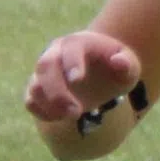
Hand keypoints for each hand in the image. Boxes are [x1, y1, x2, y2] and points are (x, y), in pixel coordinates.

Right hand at [26, 28, 140, 136]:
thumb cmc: (116, 67)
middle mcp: (55, 53)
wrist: (101, 73)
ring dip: (50, 105)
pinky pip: (30, 101)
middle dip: (58, 92)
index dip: (72, 63)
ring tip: (74, 116)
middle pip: (46, 67)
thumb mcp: (129, 65)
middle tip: (76, 112)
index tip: (78, 80)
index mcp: (78, 42)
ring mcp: (43, 71)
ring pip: (35, 86)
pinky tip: (60, 118)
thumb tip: (119, 62)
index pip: (71, 49)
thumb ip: (127, 64)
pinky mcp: (37, 88)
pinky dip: (42, 111)